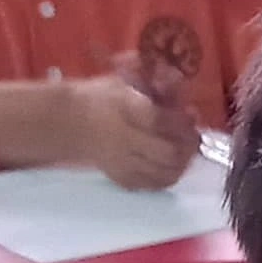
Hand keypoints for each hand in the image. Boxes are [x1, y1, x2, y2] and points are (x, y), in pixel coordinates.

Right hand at [65, 69, 196, 191]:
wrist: (69, 124)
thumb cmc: (100, 99)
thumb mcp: (123, 82)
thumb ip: (153, 82)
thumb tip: (178, 77)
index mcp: (123, 110)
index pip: (160, 120)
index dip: (182, 120)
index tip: (190, 113)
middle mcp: (124, 140)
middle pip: (168, 152)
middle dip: (187, 144)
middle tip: (192, 135)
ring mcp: (124, 163)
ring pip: (166, 173)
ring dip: (183, 161)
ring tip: (184, 149)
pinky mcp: (122, 179)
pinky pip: (155, 185)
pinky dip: (169, 175)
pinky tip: (171, 164)